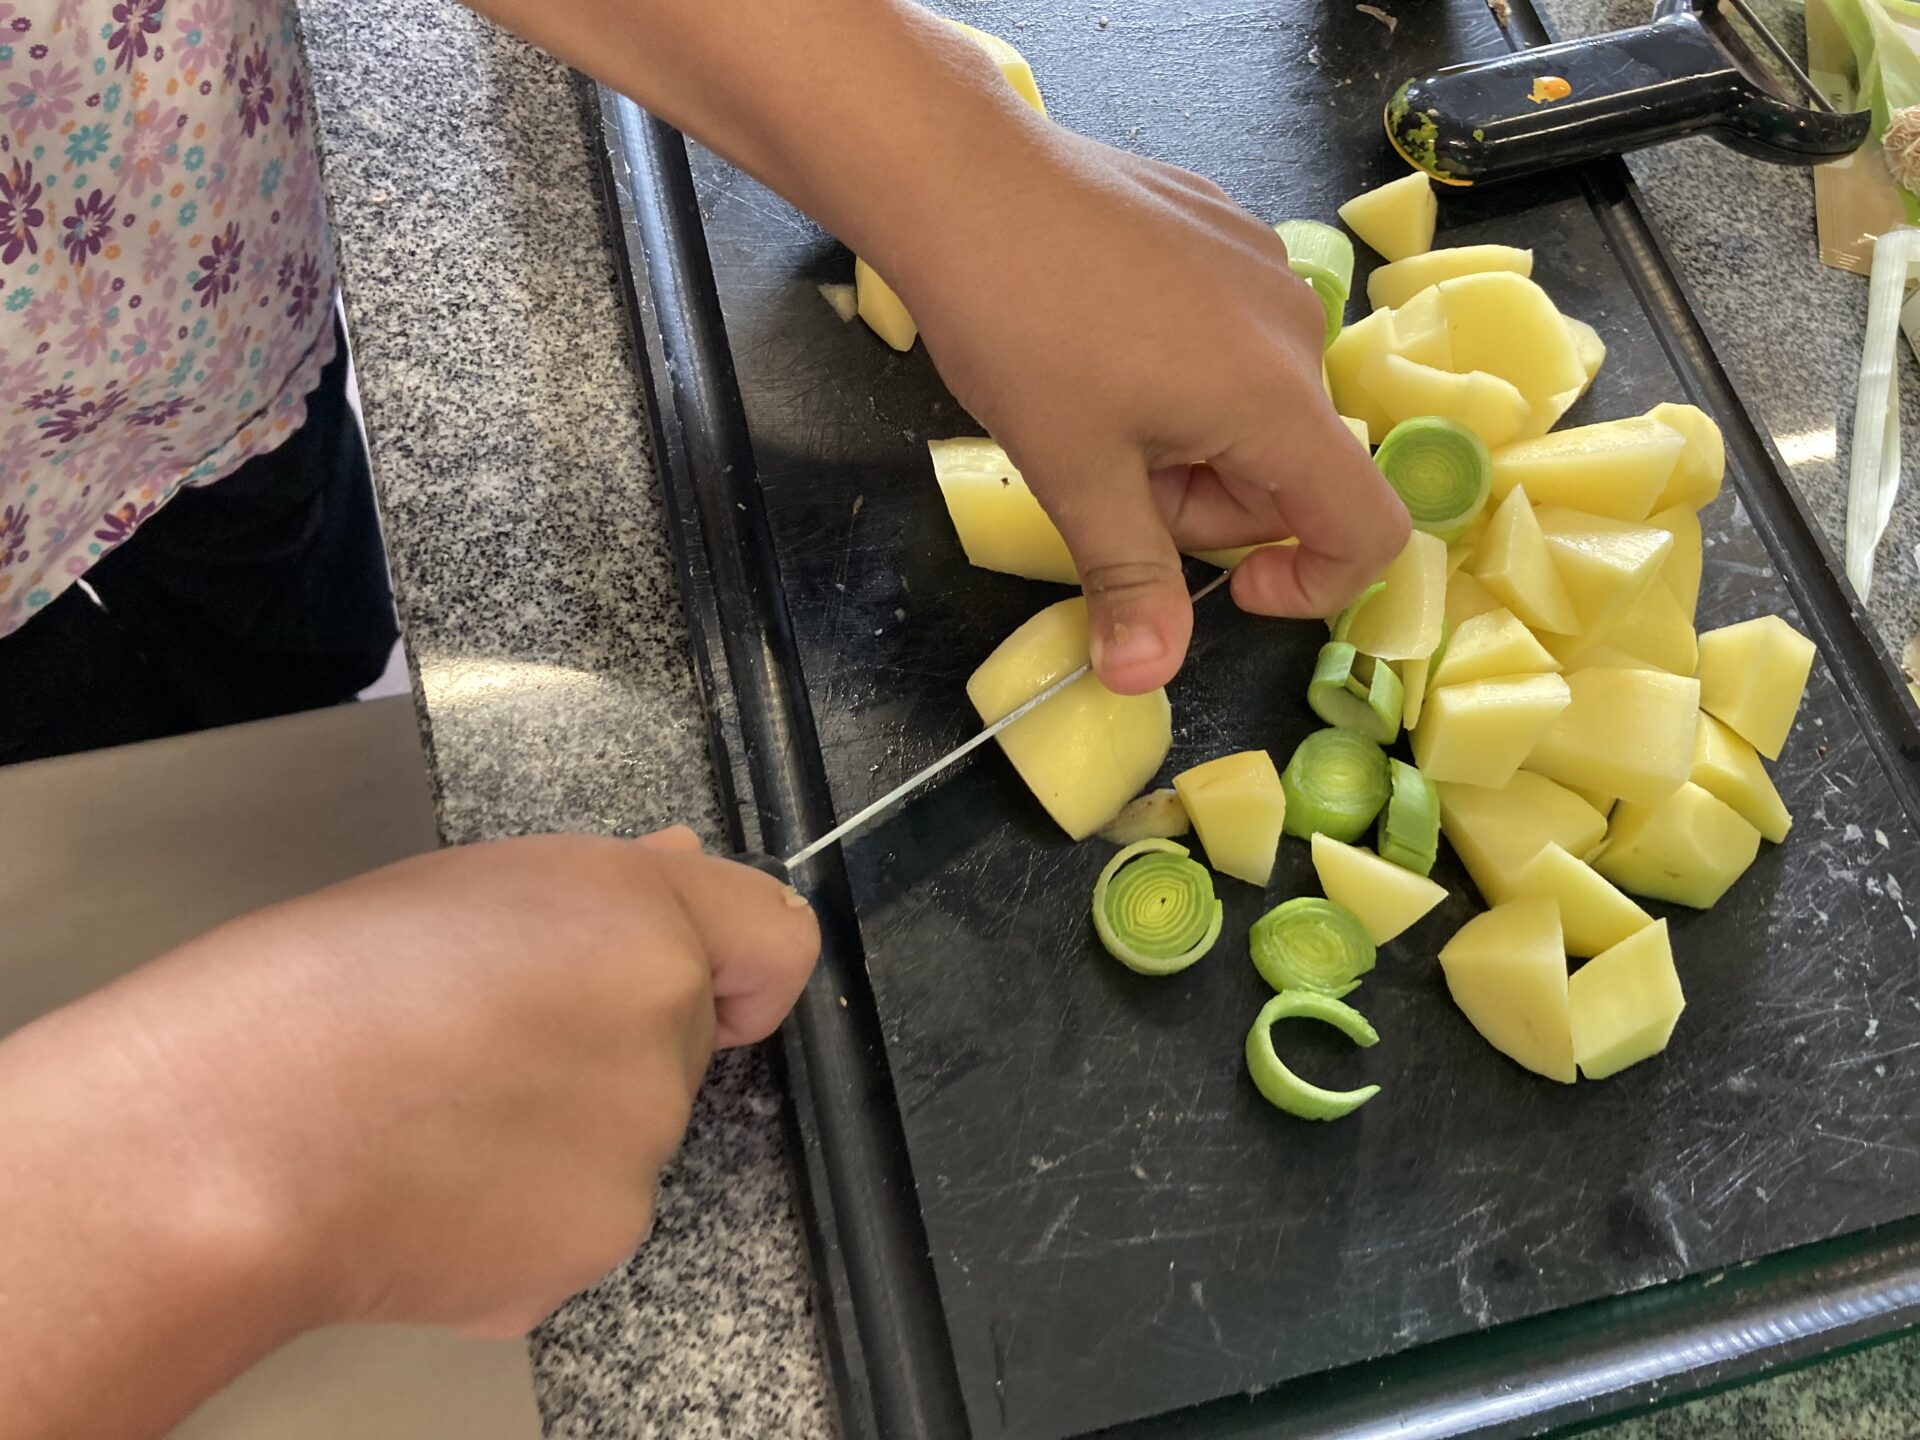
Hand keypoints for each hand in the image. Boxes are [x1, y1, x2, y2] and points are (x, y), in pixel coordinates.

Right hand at [8, 831, 817, 1346]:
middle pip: (681, 1043)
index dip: (741, 966)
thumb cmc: (300, 999)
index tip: (709, 988)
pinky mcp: (597, 1245)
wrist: (220, 1147)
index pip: (775, 939)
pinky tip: (426, 1192)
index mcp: (635, 918)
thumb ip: (589, 890)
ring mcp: (639, 1149)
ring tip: (429, 1119)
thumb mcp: (451, 891)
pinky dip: (520, 1215)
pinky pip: (579, 1220)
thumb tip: (670, 865)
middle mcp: (662, 1029)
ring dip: (560, 1133)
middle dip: (608, 1046)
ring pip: (626, 1138)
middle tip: (479, 1048)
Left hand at [465, 0, 1406, 696]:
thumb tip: (1144, 679)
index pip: (1368, 527)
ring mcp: (1264, 267)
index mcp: (1278, 402)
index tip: (1230, 591)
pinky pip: (1230, 336)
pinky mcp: (1224, 228)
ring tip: (1093, 411)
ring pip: (1254, 405)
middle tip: (1108, 484)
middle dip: (1210, 506)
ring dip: (1189, 442)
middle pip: (1292, 470)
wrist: (965, 180)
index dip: (1315, 585)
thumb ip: (1130, 583)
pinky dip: (1181, 373)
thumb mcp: (1075, 477)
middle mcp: (1297, 331)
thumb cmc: (1023, 331)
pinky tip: (1099, 344)